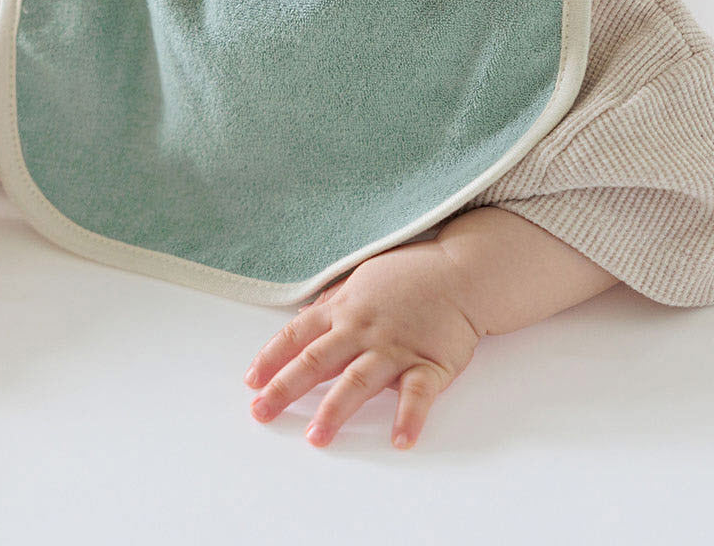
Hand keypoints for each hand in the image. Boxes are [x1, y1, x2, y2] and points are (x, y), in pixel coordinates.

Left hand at [244, 240, 480, 448]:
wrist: (462, 273)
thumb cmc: (409, 275)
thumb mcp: (361, 278)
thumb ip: (331, 302)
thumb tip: (300, 318)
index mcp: (344, 309)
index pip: (297, 335)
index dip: (271, 358)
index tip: (251, 382)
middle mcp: (362, 329)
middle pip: (316, 361)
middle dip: (285, 388)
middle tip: (261, 412)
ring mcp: (395, 347)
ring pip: (359, 381)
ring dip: (335, 410)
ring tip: (316, 437)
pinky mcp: (430, 362)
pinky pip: (418, 394)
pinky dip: (409, 417)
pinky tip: (400, 440)